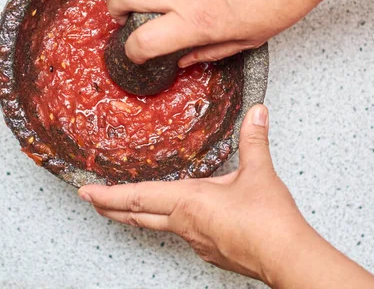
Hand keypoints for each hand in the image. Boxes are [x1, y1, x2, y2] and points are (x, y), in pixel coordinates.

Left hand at [78, 105, 308, 282]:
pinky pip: (180, 234)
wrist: (287, 258)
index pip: (138, 196)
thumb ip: (253, 140)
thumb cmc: (269, 223)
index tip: (86, 191)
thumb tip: (256, 114)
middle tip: (91, 201)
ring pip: (156, 226)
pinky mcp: (210, 251)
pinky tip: (176, 219)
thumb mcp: (259, 173)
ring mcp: (196, 241)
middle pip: (137, 215)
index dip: (108, 194)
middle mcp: (185, 224)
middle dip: (110, 207)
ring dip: (136, 214)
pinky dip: (167, 223)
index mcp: (188, 202)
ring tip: (125, 207)